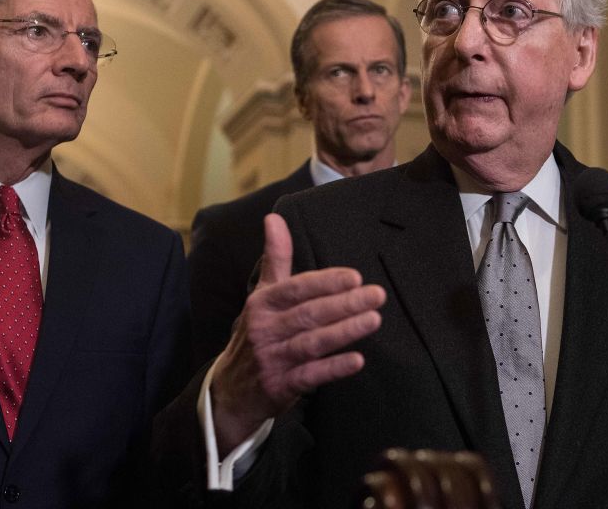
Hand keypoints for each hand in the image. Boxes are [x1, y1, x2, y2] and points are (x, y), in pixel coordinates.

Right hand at [209, 213, 384, 451]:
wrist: (230, 390)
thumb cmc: (256, 333)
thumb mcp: (262, 295)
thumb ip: (275, 258)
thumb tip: (274, 218)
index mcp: (262, 303)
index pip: (296, 289)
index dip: (325, 282)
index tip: (355, 276)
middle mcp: (265, 329)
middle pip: (309, 314)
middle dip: (345, 303)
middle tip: (377, 294)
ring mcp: (272, 359)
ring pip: (312, 343)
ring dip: (345, 331)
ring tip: (374, 319)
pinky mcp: (280, 387)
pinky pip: (310, 377)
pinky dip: (333, 368)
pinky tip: (357, 360)